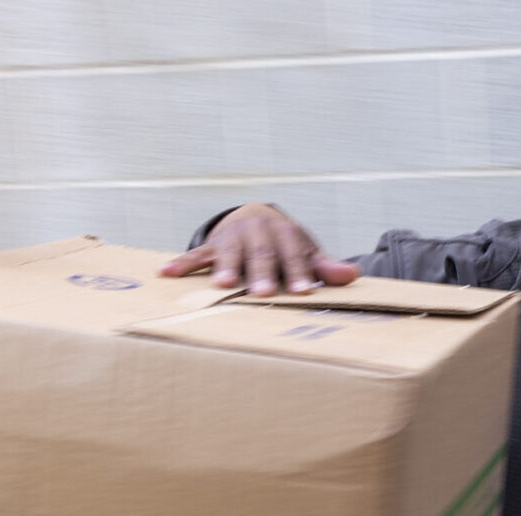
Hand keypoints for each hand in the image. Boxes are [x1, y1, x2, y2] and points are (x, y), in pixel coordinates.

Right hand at [160, 204, 358, 295]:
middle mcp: (258, 232)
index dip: (299, 273)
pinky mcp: (212, 246)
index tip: (304, 292)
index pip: (294, 255)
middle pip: (261, 254)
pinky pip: (196, 255)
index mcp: (285, 234)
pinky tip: (166, 273)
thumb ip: (325, 267)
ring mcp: (233, 238)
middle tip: (261, 293)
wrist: (257, 218)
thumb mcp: (306, 252)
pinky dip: (182, 264)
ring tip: (220, 285)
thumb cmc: (285, 245)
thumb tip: (353, 275)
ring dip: (224, 268)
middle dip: (261, 273)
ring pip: (228, 252)